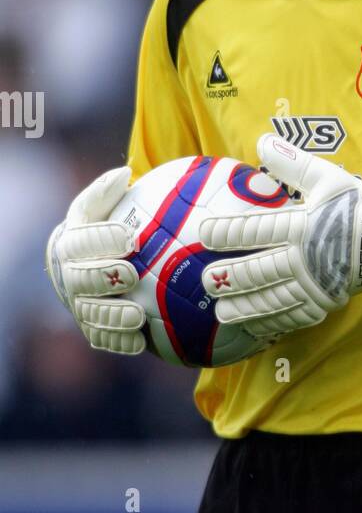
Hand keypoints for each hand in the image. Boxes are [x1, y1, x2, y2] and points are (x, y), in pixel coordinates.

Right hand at [45, 166, 145, 354]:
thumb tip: (125, 171)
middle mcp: (69, 277)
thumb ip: (109, 191)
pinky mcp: (91, 329)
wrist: (92, 263)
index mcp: (70, 244)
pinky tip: (140, 341)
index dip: (102, 240)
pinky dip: (119, 341)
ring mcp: (79, 305)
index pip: (80, 241)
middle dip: (103, 278)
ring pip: (89, 314)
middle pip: (80, 280)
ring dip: (112, 316)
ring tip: (138, 314)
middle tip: (131, 275)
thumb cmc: (105, 227)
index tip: (129, 237)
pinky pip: (102, 339)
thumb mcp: (103, 206)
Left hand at [198, 134, 361, 339]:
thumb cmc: (356, 205)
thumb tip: (261, 141)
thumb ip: (292, 163)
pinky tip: (252, 325)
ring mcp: (314, 284)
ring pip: (271, 298)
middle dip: (229, 277)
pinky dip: (270, 321)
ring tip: (221, 310)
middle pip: (258, 271)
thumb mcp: (327, 177)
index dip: (227, 233)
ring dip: (244, 305)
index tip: (204, 234)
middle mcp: (303, 258)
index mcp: (300, 226)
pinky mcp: (324, 301)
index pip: (256, 230)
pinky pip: (292, 315)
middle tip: (206, 280)